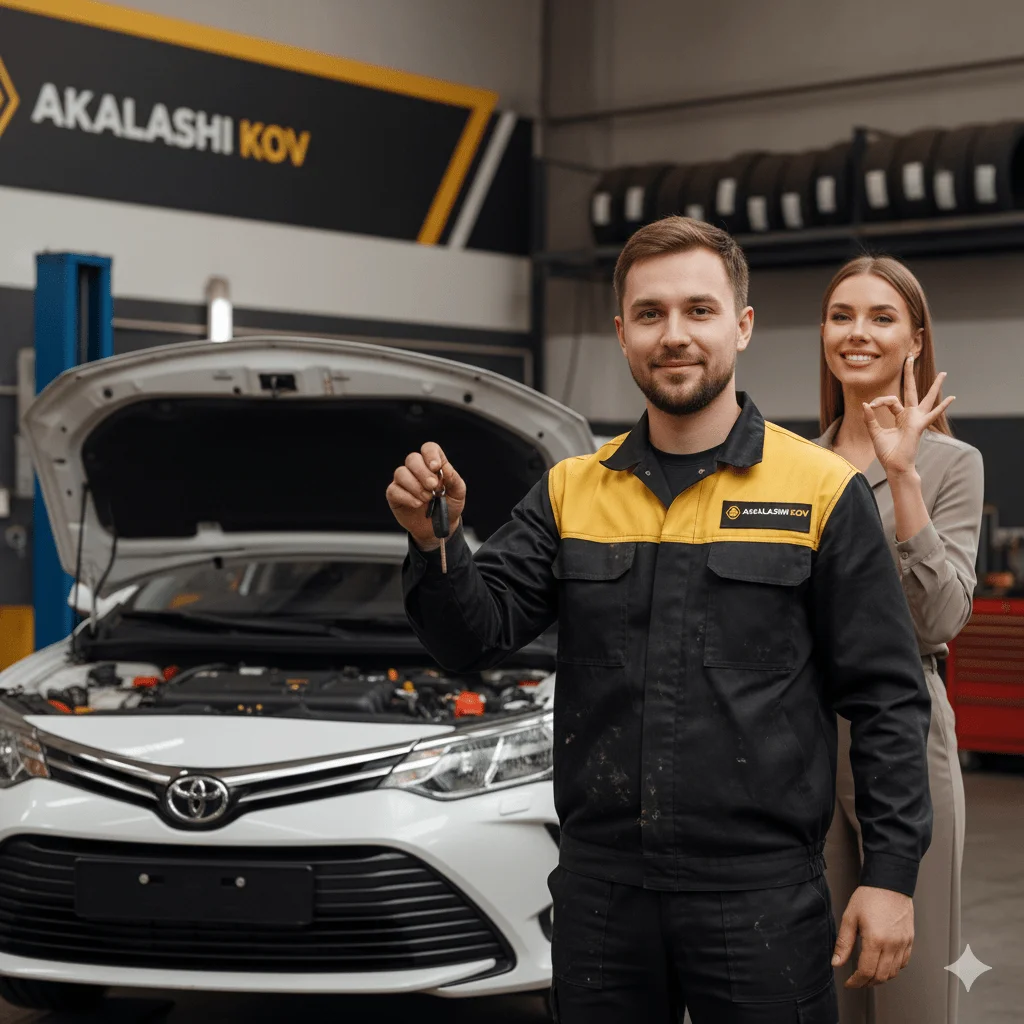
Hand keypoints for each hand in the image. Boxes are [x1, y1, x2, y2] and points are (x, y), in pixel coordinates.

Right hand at [386, 442, 465, 550]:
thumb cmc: (449, 506)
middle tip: (433, 487)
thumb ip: (454, 479)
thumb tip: (445, 467)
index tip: (436, 467)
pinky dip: (407, 497)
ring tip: (427, 499)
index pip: (428, 449)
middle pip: (412, 459)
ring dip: (415, 486)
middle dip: (423, 472)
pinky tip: (417, 504)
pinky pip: (394, 490)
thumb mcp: (458, 493)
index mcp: (433, 464)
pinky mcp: (394, 494)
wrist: (438, 528)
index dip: (430, 455)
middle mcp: (416, 469)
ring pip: (401, 473)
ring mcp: (404, 481)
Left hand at [832, 885, 914, 987]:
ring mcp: (903, 944)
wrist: (889, 884)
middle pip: (881, 976)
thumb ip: (843, 943)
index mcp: (875, 939)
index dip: (856, 981)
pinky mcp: (910, 941)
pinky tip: (883, 964)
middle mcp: (892, 944)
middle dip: (867, 983)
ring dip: (880, 978)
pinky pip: (903, 963)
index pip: (866, 971)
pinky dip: (893, 969)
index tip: (850, 983)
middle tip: (857, 981)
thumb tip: (836, 962)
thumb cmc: (869, 897)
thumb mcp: (850, 917)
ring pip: (893, 973)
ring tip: (868, 974)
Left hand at [861, 357, 953, 475]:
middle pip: (911, 390)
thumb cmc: (887, 452)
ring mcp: (916, 419)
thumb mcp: (875, 433)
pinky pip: (932, 414)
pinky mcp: (919, 426)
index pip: (890, 400)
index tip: (870, 407)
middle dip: (909, 373)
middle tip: (909, 357)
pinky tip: (952, 397)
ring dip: (935, 386)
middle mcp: (910, 415)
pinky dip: (942, 406)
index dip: (878, 401)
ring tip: (944, 373)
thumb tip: (865, 404)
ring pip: (927, 398)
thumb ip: (870, 419)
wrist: (894, 466)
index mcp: (899, 415)